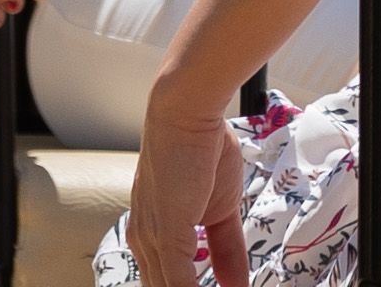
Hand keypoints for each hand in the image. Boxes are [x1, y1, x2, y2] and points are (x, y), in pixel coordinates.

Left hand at [127, 87, 251, 286]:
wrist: (188, 110)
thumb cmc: (202, 148)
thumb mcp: (221, 209)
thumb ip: (226, 251)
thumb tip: (235, 285)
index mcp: (153, 236)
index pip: (168, 286)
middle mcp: (145, 242)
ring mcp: (153, 241)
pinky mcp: (166, 236)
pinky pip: (180, 286)